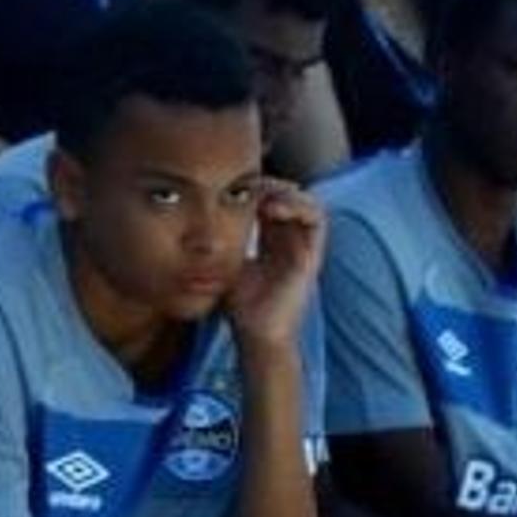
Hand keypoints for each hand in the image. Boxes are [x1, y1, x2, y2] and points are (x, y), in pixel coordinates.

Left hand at [223, 181, 326, 345]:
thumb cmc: (240, 305)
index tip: (236, 185)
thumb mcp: (227, 263)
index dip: (259, 187)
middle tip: (250, 184)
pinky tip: (274, 209)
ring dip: (288, 193)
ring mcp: (303, 247)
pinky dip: (300, 207)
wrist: (255, 332)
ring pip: (307, 202)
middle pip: (290, 196)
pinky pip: (317, 220)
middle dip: (272, 184)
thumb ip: (223, 241)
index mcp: (272, 241)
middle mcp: (290, 241)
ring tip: (265, 196)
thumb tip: (200, 220)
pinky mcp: (312, 255)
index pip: (271, 200)